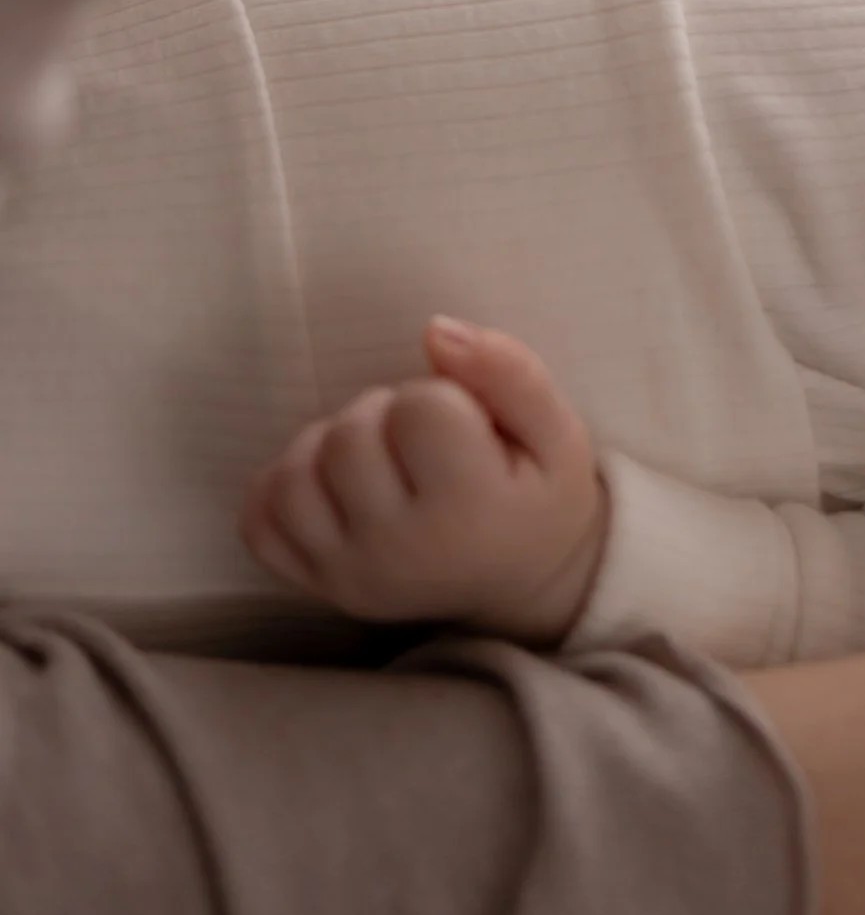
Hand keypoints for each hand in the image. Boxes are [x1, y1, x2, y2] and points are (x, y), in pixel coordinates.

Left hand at [239, 317, 607, 643]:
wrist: (523, 581)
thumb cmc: (539, 494)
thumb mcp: (557, 431)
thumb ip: (509, 371)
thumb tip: (434, 330)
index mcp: (468, 510)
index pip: (418, 409)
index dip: (442, 394)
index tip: (468, 423)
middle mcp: (398, 551)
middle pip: (347, 438)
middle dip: (384, 415)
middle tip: (423, 440)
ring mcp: (348, 573)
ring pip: (293, 476)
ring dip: (329, 447)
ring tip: (377, 458)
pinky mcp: (316, 584)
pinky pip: (258, 523)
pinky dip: (283, 488)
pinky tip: (331, 484)